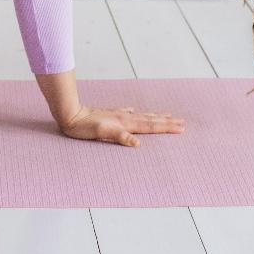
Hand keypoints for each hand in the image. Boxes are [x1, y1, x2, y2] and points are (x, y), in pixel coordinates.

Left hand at [59, 104, 185, 147]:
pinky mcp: (110, 115)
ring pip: (141, 116)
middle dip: (166, 122)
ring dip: (155, 116)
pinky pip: (128, 114)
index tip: (181, 127)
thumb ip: (119, 136)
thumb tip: (138, 143)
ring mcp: (118, 115)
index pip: (150, 126)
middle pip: (150, 120)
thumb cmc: (84, 127)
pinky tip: (135, 110)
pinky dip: (136, 113)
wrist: (71, 114)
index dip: (166, 127)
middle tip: (182, 122)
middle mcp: (124, 118)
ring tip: (166, 115)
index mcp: (125, 123)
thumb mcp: (101, 133)